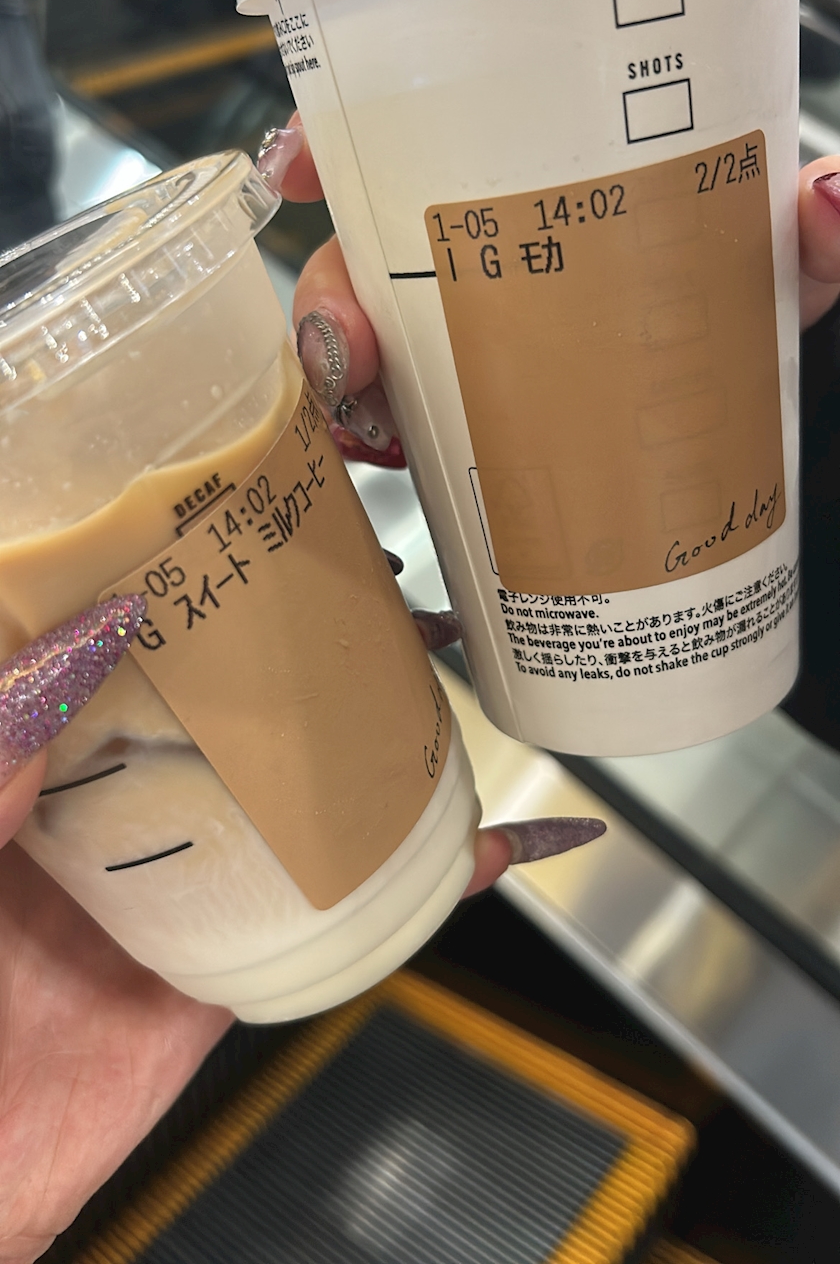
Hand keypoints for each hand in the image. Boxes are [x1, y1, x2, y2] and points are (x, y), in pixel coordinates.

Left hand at [0, 605, 599, 1259]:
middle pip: (238, 706)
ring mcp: (185, 885)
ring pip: (300, 795)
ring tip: (443, 685)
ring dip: (381, 743)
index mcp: (45, 759)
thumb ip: (5, 739)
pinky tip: (486, 848)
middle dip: (319, 648)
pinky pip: (341, 913)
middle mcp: (117, 810)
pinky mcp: (231, 967)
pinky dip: (427, 881)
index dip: (204, 577)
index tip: (268, 524)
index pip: (134, 642)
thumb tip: (87, 626)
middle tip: (387, 597)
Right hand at [261, 125, 839, 890]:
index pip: (429, 134)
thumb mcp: (802, 274)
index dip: (342, 135)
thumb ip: (825, 238)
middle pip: (370, 253)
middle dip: (328, 294)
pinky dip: (378, 460)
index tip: (297, 167)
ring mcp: (493, 360)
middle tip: (351, 353)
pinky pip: (405, 438)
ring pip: (368, 353)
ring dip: (341, 391)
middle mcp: (510, 267)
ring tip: (371, 437)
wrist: (782, 454)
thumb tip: (829, 196)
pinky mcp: (492, 443)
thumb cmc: (775, 330)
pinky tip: (385, 482)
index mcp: (565, 194)